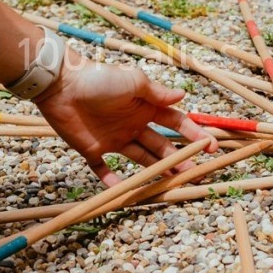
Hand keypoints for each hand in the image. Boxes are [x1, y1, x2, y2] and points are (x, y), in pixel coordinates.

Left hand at [32, 50, 216, 185]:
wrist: (62, 86)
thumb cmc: (100, 79)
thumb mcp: (133, 81)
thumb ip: (157, 92)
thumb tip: (183, 96)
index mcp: (144, 107)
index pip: (175, 123)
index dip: (193, 134)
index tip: (210, 147)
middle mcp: (133, 125)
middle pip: (161, 146)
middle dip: (179, 159)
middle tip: (194, 173)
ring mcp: (114, 139)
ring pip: (141, 159)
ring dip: (157, 171)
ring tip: (173, 182)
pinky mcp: (92, 149)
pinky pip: (103, 170)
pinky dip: (113, 182)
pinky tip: (126, 193)